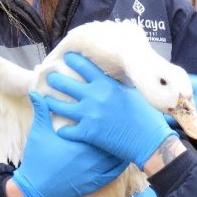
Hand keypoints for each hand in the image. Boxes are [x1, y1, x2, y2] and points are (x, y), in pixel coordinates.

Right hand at [12, 92, 128, 196]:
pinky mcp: (95, 184)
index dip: (112, 121)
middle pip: (114, 143)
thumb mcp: (39, 133)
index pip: (103, 129)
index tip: (116, 112)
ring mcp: (95, 172)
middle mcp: (92, 158)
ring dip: (123, 149)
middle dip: (120, 134)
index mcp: (81, 142)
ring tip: (131, 139)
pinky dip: (120, 165)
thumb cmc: (37, 159)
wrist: (35, 189)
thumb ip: (41, 111)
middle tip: (128, 123)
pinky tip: (124, 158)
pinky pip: (114, 174)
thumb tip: (35, 92)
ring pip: (117, 159)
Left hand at [44, 53, 177, 168]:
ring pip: (59, 106)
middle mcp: (95, 97)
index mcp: (107, 84)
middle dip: (55, 79)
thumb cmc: (147, 115)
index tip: (66, 57)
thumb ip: (121, 84)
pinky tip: (58, 128)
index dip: (73, 60)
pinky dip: (61, 129)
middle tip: (51, 78)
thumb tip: (119, 75)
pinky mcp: (88, 133)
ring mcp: (89, 115)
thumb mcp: (135, 92)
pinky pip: (66, 130)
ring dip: (51, 102)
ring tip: (47, 100)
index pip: (84, 66)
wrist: (149, 139)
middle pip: (65, 84)